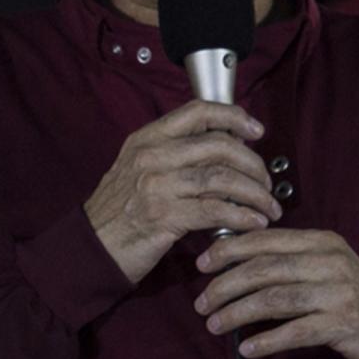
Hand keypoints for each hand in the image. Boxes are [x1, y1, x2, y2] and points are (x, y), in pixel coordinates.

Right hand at [82, 101, 280, 284]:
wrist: (91, 246)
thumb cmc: (119, 210)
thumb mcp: (138, 169)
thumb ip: (174, 154)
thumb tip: (224, 149)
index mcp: (147, 139)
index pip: (198, 112)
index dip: (234, 117)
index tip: (256, 130)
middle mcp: (152, 156)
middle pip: (219, 145)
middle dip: (254, 164)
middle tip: (266, 182)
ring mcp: (156, 185)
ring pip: (222, 177)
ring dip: (255, 193)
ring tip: (267, 206)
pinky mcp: (164, 215)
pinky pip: (215, 210)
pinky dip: (242, 216)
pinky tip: (253, 222)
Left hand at [193, 229, 358, 358]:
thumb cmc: (355, 299)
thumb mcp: (326, 269)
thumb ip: (289, 262)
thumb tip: (234, 264)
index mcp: (322, 242)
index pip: (265, 241)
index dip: (229, 251)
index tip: (202, 266)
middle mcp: (330, 262)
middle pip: (264, 270)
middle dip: (225, 286)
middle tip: (201, 303)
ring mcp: (339, 292)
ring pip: (274, 299)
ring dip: (238, 313)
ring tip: (214, 325)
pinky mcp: (344, 324)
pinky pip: (296, 331)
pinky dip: (267, 340)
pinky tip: (247, 348)